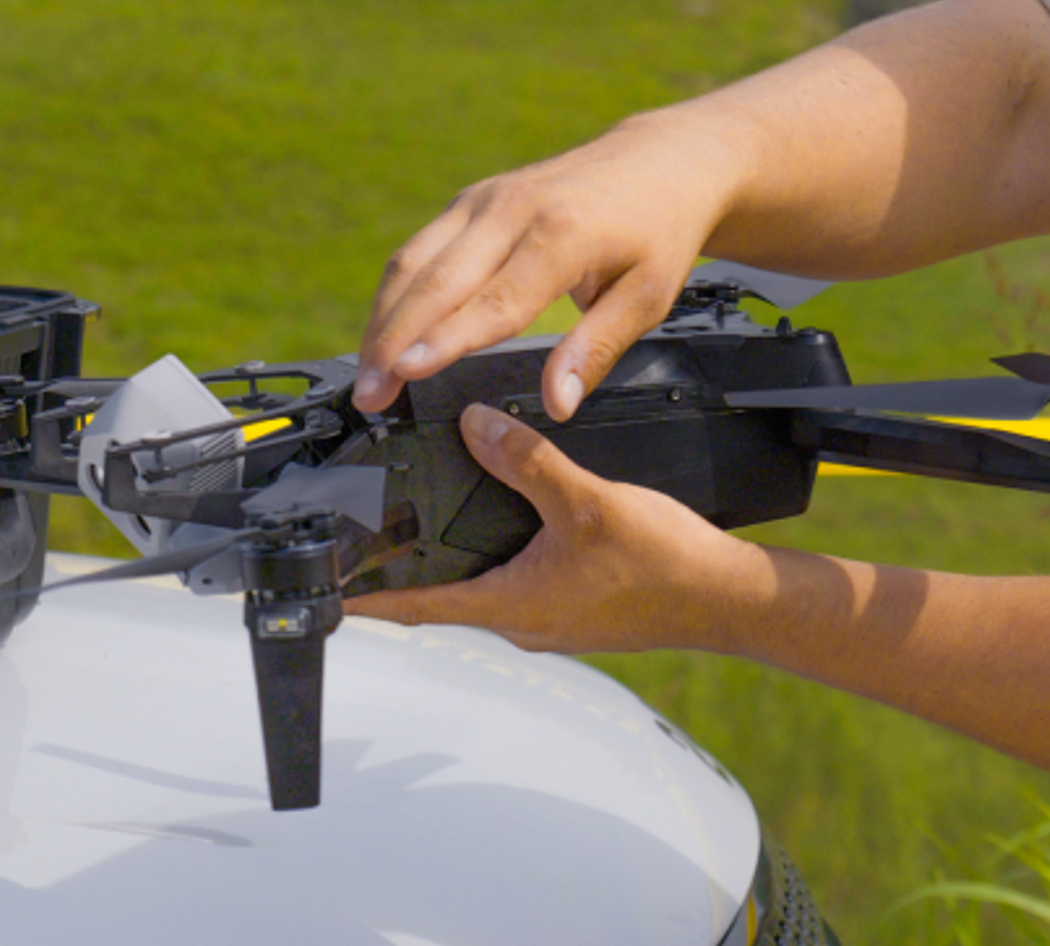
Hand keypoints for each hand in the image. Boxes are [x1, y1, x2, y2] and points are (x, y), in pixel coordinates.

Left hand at [345, 404, 760, 654]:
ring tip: (433, 515)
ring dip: (456, 556)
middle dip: (405, 567)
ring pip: (482, 584)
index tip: (322, 588)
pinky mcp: (575, 606)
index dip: (361, 597)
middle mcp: (522, 621)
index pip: (411, 607)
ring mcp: (550, 617)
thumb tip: (476, 427)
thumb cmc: (666, 567)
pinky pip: (519, 579)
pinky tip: (514, 518)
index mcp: (511, 605)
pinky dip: (500, 551)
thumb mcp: (587, 501)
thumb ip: (526, 461)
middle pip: (441, 595)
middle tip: (372, 531)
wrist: (727, 597)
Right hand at [357, 114, 747, 418]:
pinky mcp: (473, 200)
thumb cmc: (657, 230)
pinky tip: (386, 333)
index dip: (445, 341)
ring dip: (383, 319)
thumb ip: (596, 348)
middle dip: (393, 341)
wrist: (660, 161)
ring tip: (368, 376)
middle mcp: (513, 209)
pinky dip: (397, 293)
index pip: (493, 299)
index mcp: (561, 234)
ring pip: (414, 260)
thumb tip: (557, 403)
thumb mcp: (647, 295)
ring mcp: (486, 199)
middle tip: (368, 396)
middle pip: (436, 280)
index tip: (405, 374)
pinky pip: (421, 248)